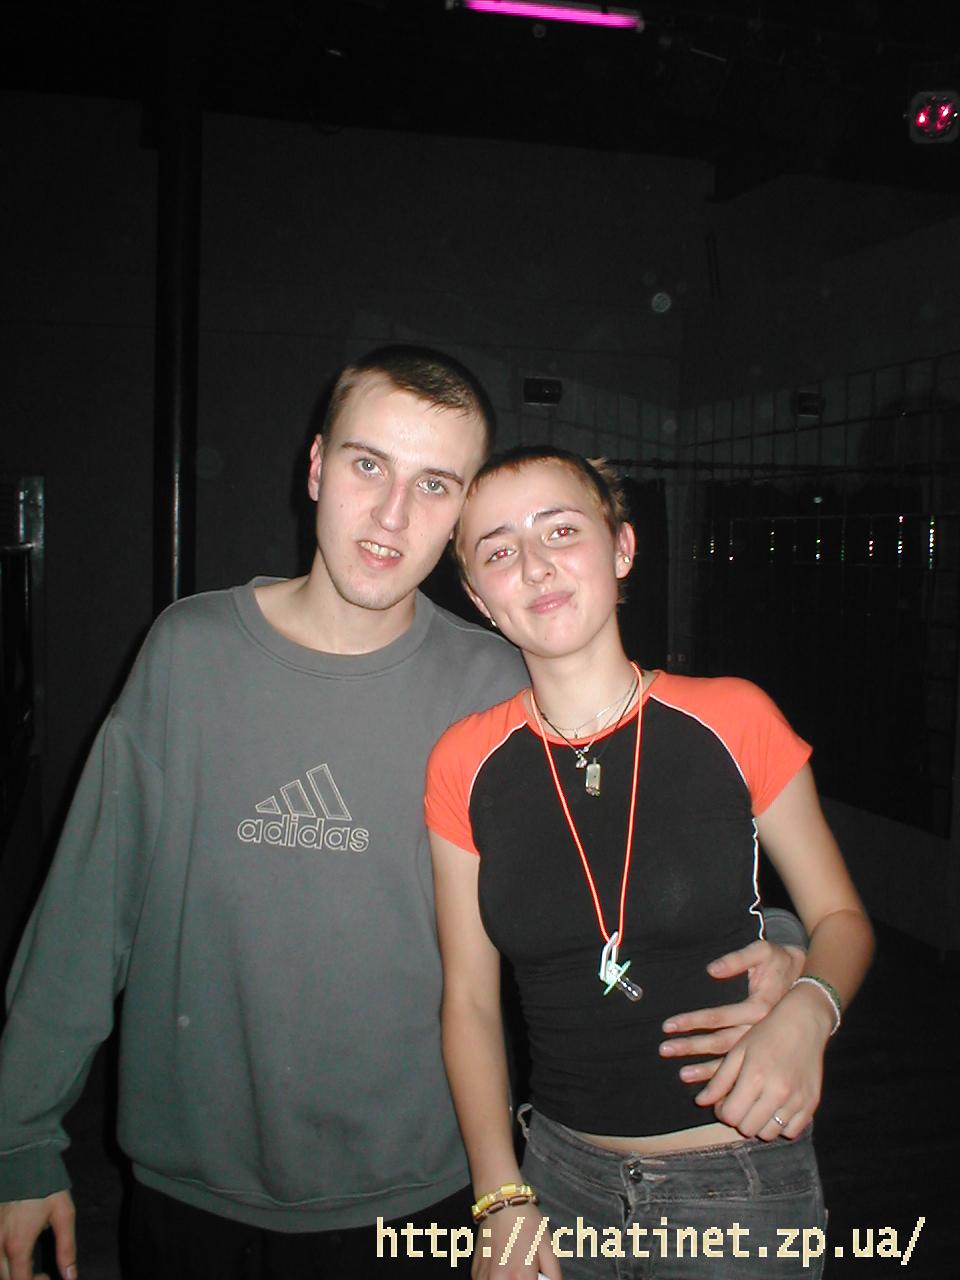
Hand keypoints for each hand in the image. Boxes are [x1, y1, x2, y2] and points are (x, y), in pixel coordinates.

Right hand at [0, 1192, 75, 1279]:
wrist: (24, 1160)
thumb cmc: (46, 1187)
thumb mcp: (63, 1214)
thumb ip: (66, 1248)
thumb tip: (70, 1276)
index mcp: (17, 1244)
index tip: (47, 1277)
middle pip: (5, 1279)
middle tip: (39, 1274)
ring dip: (10, 1273)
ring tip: (28, 1266)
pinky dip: (2, 1262)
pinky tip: (15, 1254)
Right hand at [472, 1205, 560, 1279]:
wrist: (501, 1202)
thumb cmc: (525, 1222)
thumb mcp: (549, 1250)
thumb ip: (553, 1277)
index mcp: (520, 1277)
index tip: (537, 1279)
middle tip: (528, 1275)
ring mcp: (484, 1279)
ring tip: (516, 1270)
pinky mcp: (475, 1274)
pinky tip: (505, 1268)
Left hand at [659, 940, 805, 1083]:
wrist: (812, 986)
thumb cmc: (782, 964)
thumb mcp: (763, 952)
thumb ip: (737, 959)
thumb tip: (712, 969)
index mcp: (759, 1007)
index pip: (718, 1016)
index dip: (692, 1020)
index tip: (668, 1025)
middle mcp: (760, 1029)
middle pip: (721, 1043)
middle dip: (691, 1047)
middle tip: (664, 1049)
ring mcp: (764, 1045)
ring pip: (732, 1062)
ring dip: (706, 1069)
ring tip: (682, 1075)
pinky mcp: (766, 1053)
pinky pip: (745, 1072)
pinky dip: (727, 1080)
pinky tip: (711, 1090)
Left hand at [693, 983, 833, 1139]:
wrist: (803, 1024)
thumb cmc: (765, 1034)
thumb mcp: (738, 1052)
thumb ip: (719, 1080)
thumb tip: (701, 1102)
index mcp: (755, 1077)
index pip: (731, 1116)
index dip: (722, 1112)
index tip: (723, 1102)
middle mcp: (777, 1092)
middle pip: (749, 1129)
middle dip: (739, 1119)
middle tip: (739, 1104)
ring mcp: (797, 1100)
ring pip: (770, 1133)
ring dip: (759, 1124)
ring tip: (756, 1106)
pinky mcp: (811, 1104)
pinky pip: (792, 1131)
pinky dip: (781, 1126)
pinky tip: (775, 1109)